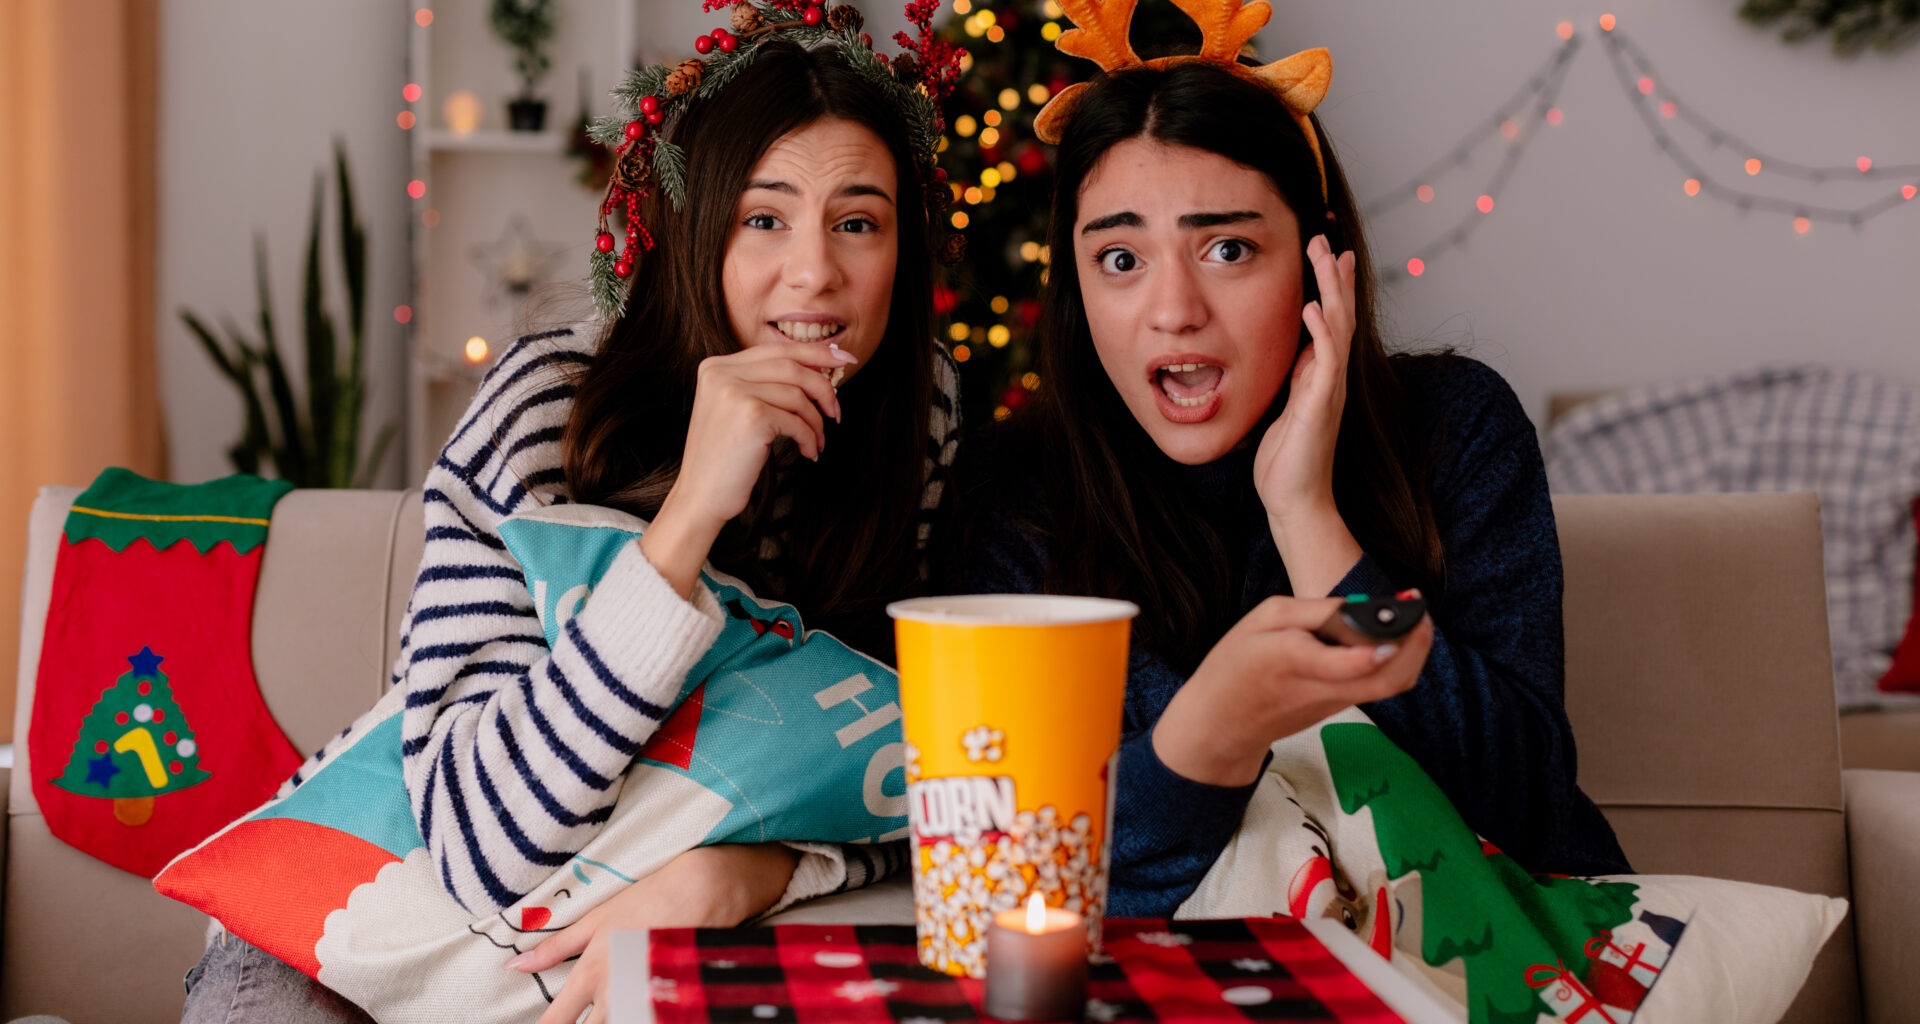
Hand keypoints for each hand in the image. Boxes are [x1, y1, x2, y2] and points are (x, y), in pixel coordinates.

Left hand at [512, 843, 801, 1023]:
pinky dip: (638, 1016)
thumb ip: (555, 947)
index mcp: (591, 972)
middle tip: (583, 1016)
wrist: (703, 889)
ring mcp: (644, 999)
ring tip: (610, 1009)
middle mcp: (614, 992)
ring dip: (611, 1019)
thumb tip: (515, 965)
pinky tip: (636, 1009)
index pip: (556, 1020)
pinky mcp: (671, 1001)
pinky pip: (650, 1021)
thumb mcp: (596, 919)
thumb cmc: (647, 899)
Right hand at [642, 343, 856, 596]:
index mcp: (715, 367)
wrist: (700, 497)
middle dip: (823, 386)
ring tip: (816, 441)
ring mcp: (735, 393)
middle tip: (837, 410)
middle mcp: (722, 374)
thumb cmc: (723, 458)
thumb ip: (764, 384)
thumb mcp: (735, 409)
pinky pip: (797, 421)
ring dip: (816, 421)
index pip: (775, 349)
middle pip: (791, 365)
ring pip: (798, 395)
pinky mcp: (752, 416)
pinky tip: (808, 452)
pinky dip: (810, 438)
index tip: (844, 360)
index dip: (815, 353)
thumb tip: (818, 367)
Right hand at [1151, 594, 1431, 786]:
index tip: (1399, 619)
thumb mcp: (1262, 620)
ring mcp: (1334, 703)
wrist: (1220, 724)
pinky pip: (1379, 688)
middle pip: (1385, 678)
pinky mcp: (1339, 709)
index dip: (1376, 645)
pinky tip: (1397, 638)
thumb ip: (1313, 612)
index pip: (1343, 662)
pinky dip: (1398, 662)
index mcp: (1292, 659)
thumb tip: (1361, 606)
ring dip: (1414, 654)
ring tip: (1417, 621)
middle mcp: (1320, 686)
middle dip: (1415, 645)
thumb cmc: (1235, 665)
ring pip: (1389, 686)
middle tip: (1421, 613)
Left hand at [1254, 234, 1355, 531]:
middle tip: (1325, 240)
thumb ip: (1292, 380)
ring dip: (1333, 290)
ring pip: (1339, 329)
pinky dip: (1321, 332)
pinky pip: (1327, 362)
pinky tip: (1314, 307)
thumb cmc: (1286, 460)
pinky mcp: (1320, 406)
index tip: (1329, 253)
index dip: (1332, 287)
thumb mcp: (1284, 408)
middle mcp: (1331, 378)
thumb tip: (1293, 354)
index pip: (1331, 321)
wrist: (1294, 500)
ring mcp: (1330, 390)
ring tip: (1326, 256)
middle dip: (1333, 277)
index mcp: (1320, 376)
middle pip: (1340, 315)